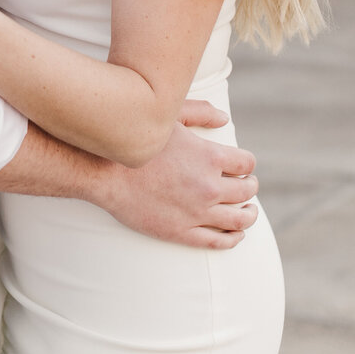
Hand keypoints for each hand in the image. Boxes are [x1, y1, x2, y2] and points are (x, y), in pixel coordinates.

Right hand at [95, 120, 258, 249]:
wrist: (105, 172)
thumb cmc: (136, 141)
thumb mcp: (169, 117)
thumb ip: (201, 112)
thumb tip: (224, 119)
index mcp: (209, 156)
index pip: (246, 163)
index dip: (247, 163)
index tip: (243, 165)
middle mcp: (208, 186)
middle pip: (246, 191)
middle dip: (249, 186)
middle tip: (247, 184)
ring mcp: (196, 213)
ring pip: (238, 219)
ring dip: (248, 214)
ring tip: (248, 211)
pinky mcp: (181, 233)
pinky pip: (218, 241)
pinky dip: (233, 238)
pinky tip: (235, 233)